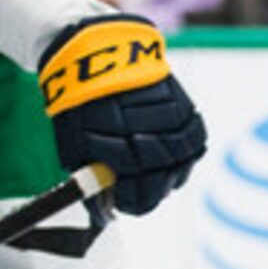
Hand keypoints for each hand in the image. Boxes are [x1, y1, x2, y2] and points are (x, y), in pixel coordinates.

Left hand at [40, 18, 204, 215]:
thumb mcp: (73, 147)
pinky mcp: (185, 108)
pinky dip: (183, 153)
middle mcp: (152, 137)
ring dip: (167, 174)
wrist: (97, 53)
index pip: (136, 196)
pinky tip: (170, 154)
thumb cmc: (80, 104)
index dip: (128, 204)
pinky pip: (194, 142)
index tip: (119, 203)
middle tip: (133, 191)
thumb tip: (105, 215)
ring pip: (181, 166)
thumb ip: (93, 182)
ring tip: (150, 169)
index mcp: (120, 149)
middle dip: (146, 192)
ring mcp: (172, 123)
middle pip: (161, 185)